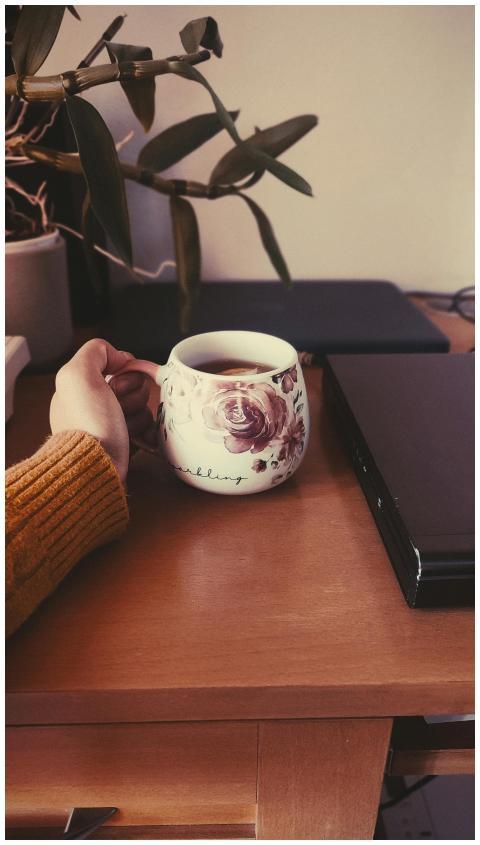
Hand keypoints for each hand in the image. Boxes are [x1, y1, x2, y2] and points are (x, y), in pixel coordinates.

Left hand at [50, 339, 156, 481]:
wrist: (95, 470)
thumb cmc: (87, 425)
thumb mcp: (78, 375)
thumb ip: (95, 351)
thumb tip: (120, 357)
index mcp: (83, 388)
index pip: (119, 367)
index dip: (124, 373)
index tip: (114, 386)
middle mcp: (96, 406)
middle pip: (134, 387)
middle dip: (132, 396)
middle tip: (118, 410)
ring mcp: (112, 426)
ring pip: (143, 408)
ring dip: (139, 417)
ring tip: (124, 430)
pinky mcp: (126, 445)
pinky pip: (149, 430)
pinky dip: (148, 433)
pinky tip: (140, 439)